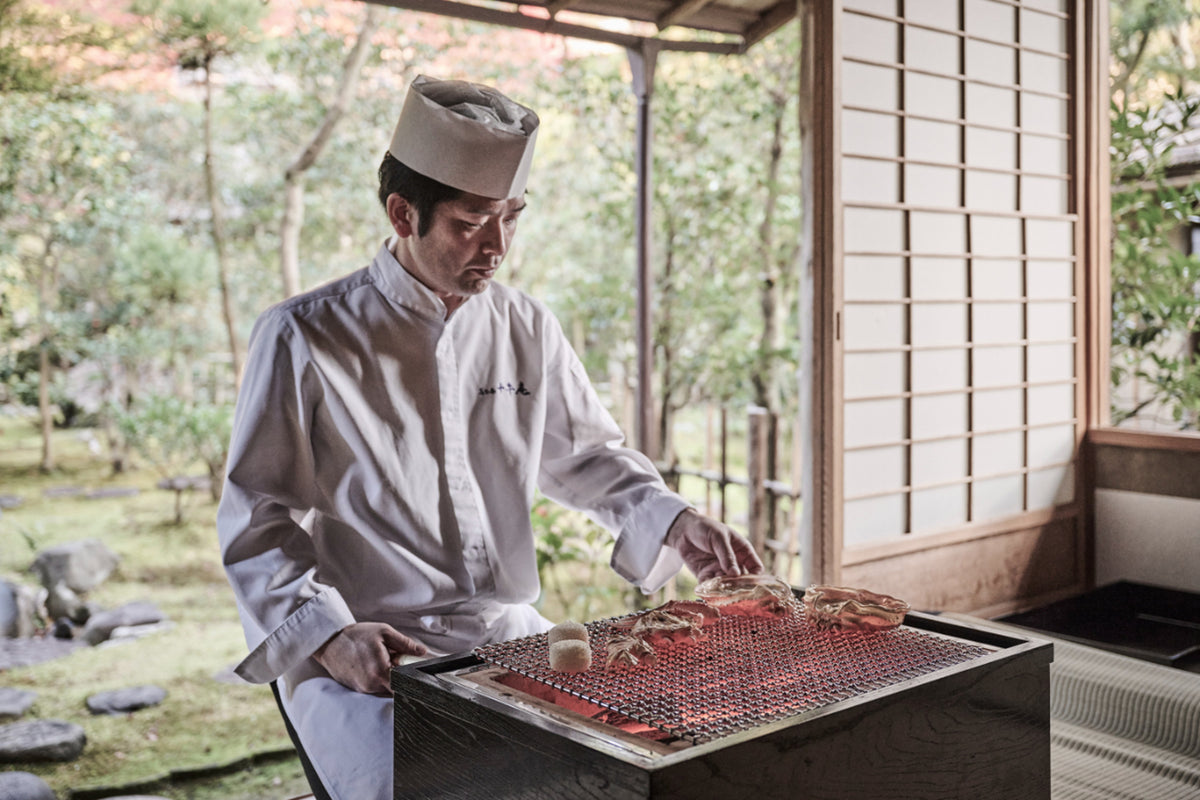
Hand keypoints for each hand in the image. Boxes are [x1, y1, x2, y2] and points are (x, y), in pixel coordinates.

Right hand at [312, 622, 427, 695]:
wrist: (330, 641)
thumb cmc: (357, 636)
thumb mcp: (384, 633)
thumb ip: (405, 643)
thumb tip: (422, 651)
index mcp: (380, 672)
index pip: (404, 686)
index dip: (410, 680)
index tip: (412, 671)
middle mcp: (371, 685)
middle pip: (395, 688)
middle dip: (398, 676)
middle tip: (393, 660)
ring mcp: (362, 689)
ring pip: (384, 688)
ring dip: (386, 677)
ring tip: (379, 660)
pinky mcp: (356, 689)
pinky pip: (373, 687)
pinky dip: (376, 678)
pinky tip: (370, 665)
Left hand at [666, 509, 763, 581]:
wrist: (682, 529)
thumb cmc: (705, 528)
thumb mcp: (718, 538)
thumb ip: (727, 556)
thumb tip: (735, 574)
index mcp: (742, 551)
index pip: (755, 567)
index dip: (755, 577)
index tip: (751, 584)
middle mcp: (733, 563)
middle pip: (741, 580)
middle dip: (738, 586)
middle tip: (733, 589)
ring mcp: (720, 570)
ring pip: (726, 585)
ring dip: (723, 588)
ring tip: (718, 588)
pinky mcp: (706, 575)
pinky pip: (710, 586)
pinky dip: (709, 589)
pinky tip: (707, 589)